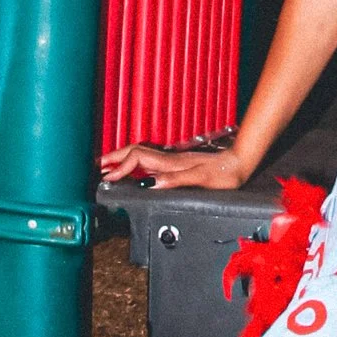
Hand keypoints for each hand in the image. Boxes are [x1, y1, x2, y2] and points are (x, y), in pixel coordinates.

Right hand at [101, 139, 255, 190]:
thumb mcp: (202, 179)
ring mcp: (172, 161)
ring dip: (122, 160)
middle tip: (97, 166)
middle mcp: (168, 160)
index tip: (109, 179)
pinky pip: (149, 162)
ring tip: (108, 166)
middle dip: (114, 158)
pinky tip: (134, 171)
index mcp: (170, 162)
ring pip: (140, 156)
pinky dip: (135, 164)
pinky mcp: (178, 164)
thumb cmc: (224, 174)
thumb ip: (176, 180)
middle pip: (134, 153)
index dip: (121, 168)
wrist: (240, 164)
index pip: (137, 160)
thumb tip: (150, 184)